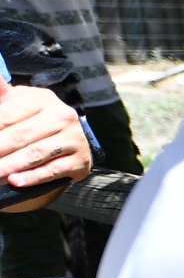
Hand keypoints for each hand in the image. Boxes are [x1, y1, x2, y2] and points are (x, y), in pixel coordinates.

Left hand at [0, 84, 91, 208]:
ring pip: (35, 153)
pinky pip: (52, 170)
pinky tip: (15, 181)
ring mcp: (74, 137)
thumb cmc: (32, 122)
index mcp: (42, 98)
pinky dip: (32, 177)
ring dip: (10, 166)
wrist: (67, 143)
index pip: (7, 116)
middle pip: (19, 136)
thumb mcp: (16, 106)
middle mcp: (62, 115)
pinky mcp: (81, 159)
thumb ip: (2, 96)